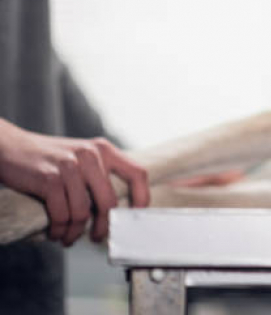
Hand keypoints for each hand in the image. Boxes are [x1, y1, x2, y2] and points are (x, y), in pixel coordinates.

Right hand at [0, 124, 149, 244]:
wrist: (10, 147)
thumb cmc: (50, 160)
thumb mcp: (82, 158)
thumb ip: (101, 176)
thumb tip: (119, 211)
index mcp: (104, 149)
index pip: (137, 174)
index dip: (142, 198)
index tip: (135, 218)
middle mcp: (90, 155)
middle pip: (109, 202)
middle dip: (104, 226)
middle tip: (98, 238)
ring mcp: (69, 166)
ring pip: (83, 212)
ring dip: (76, 232)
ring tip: (69, 238)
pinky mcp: (49, 178)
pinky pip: (62, 215)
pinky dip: (60, 230)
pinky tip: (56, 233)